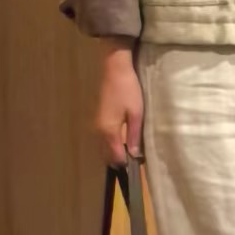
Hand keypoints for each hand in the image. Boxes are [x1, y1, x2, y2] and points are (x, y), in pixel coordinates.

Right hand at [95, 43, 143, 167]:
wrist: (115, 69)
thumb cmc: (128, 90)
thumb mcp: (136, 113)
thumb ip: (134, 135)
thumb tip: (134, 155)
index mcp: (109, 131)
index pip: (115, 156)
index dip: (126, 163)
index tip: (138, 165)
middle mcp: (99, 131)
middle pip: (106, 154)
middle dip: (119, 160)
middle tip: (135, 161)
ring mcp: (96, 124)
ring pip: (103, 147)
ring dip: (114, 152)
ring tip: (130, 152)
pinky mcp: (98, 118)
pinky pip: (103, 138)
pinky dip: (111, 144)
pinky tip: (123, 141)